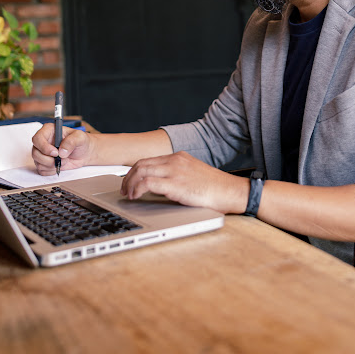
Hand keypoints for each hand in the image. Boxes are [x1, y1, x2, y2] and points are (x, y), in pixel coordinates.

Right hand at [32, 123, 93, 174]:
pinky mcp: (44, 163)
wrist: (84, 153)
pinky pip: (42, 170)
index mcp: (49, 131)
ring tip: (64, 161)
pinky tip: (60, 165)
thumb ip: (71, 141)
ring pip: (38, 162)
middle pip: (35, 152)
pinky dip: (51, 171)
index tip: (55, 152)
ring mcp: (42, 153)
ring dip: (51, 165)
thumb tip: (61, 151)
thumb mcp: (80, 137)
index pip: (37, 138)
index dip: (44, 147)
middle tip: (62, 159)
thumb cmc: (81, 142)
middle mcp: (43, 141)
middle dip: (48, 159)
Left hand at [121, 151, 249, 213]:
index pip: (149, 160)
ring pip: (141, 171)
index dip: (134, 171)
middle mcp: (175, 160)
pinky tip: (135, 197)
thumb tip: (158, 186)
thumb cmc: (215, 188)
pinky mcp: (175, 184)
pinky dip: (137, 189)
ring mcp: (175, 171)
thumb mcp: (193, 175)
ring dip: (129, 183)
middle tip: (124, 190)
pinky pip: (147, 183)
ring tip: (127, 195)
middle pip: (141, 164)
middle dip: (128, 177)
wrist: (230, 191)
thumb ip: (176, 176)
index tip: (129, 182)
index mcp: (179, 157)